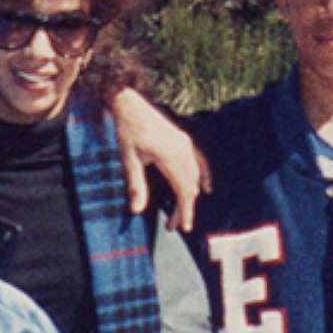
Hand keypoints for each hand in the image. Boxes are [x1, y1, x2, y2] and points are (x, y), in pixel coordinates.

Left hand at [111, 88, 210, 231]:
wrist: (130, 104)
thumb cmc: (127, 132)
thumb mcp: (129, 160)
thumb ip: (136, 185)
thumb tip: (136, 211)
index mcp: (171, 156)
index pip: (184, 192)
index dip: (185, 211)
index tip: (182, 227)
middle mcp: (183, 150)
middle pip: (190, 187)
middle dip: (183, 208)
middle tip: (173, 225)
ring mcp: (186, 144)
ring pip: (194, 176)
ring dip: (188, 195)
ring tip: (179, 213)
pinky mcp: (184, 140)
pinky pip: (198, 162)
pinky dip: (202, 176)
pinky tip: (205, 188)